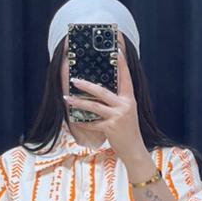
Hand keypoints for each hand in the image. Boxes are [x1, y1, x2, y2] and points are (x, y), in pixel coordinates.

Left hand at [64, 46, 145, 163]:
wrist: (134, 150)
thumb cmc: (128, 131)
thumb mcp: (127, 113)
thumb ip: (117, 102)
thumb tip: (100, 92)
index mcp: (129, 99)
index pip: (126, 77)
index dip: (121, 64)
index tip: (116, 50)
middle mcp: (125, 106)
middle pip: (102, 91)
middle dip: (86, 85)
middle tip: (74, 80)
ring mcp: (118, 117)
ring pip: (94, 106)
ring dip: (78, 103)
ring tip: (66, 98)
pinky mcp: (111, 128)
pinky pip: (92, 123)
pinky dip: (83, 122)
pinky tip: (75, 120)